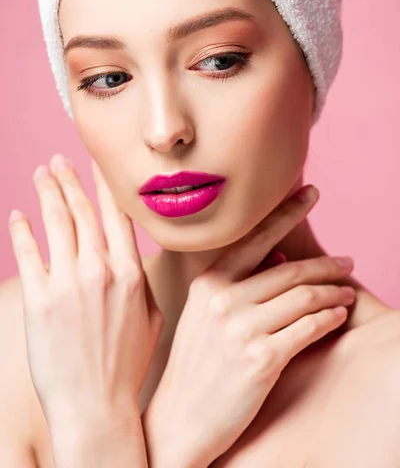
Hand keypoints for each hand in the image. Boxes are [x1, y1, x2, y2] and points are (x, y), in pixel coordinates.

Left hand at [8, 154, 162, 430]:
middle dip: (70, 180)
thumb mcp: (152, 317)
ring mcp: (67, 284)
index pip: (117, 215)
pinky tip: (19, 215)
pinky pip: (29, 254)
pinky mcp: (39, 300)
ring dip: (48, 193)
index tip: (98, 163)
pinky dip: (22, 230)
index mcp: (130, 273)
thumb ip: (142, 280)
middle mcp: (99, 271)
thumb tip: (132, 258)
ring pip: (56, 224)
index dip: (105, 185)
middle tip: (60, 159)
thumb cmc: (126, 364)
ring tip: (41, 173)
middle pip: (82, 212)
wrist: (95, 405)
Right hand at [142, 185, 355, 467]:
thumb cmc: (193, 366)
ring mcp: (242, 329)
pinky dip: (328, 319)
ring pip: (303, 297)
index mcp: (208, 283)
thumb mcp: (202, 316)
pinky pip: (307, 328)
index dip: (288, 213)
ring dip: (333, 292)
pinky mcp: (261, 359)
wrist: (178, 420)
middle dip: (325, 264)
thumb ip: (234, 283)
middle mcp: (224, 299)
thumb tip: (275, 257)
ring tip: (347, 292)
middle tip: (346, 261)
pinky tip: (337, 316)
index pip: (256, 237)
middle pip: (289, 269)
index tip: (310, 193)